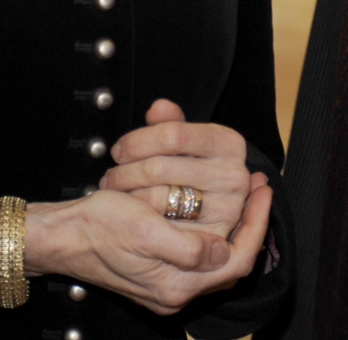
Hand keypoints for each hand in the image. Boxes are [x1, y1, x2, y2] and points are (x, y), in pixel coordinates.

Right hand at [22, 175, 272, 315]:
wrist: (59, 238)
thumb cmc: (96, 228)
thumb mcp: (142, 231)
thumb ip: (186, 248)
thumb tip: (222, 250)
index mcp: (176, 287)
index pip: (237, 261)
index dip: (257, 225)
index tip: (263, 191)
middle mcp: (175, 293)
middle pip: (230, 262)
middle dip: (248, 223)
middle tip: (257, 186)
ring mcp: (165, 286)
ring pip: (215, 258)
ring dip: (231, 225)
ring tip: (242, 193)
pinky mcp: (156, 275)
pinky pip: (195, 255)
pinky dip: (208, 229)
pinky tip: (209, 206)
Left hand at [100, 100, 256, 242]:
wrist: (207, 216)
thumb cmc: (189, 172)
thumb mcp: (185, 143)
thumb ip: (172, 123)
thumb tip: (159, 108)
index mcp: (230, 144)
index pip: (172, 134)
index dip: (137, 141)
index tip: (120, 150)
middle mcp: (235, 176)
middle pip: (159, 167)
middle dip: (126, 171)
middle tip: (112, 175)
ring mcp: (226, 210)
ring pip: (156, 197)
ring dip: (128, 195)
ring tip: (117, 191)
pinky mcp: (211, 239)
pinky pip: (160, 226)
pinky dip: (138, 218)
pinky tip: (130, 210)